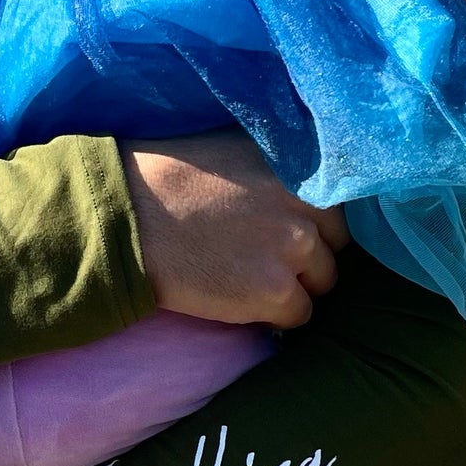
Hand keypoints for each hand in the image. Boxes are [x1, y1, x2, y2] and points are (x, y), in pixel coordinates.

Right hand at [121, 131, 346, 328]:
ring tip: (252, 280)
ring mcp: (294, 249)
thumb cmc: (168, 179)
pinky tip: (242, 299)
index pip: (335, 205)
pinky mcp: (275, 291)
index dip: (312, 223)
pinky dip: (275, 314)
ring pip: (322, 282)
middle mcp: (306, 205)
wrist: (129, 217)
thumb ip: (277, 170)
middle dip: (308, 256)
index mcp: (298, 167)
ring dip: (294, 286)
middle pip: (335, 246)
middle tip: (267, 258)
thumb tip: (301, 191)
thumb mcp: (236, 151)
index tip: (287, 230)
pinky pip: (298, 314)